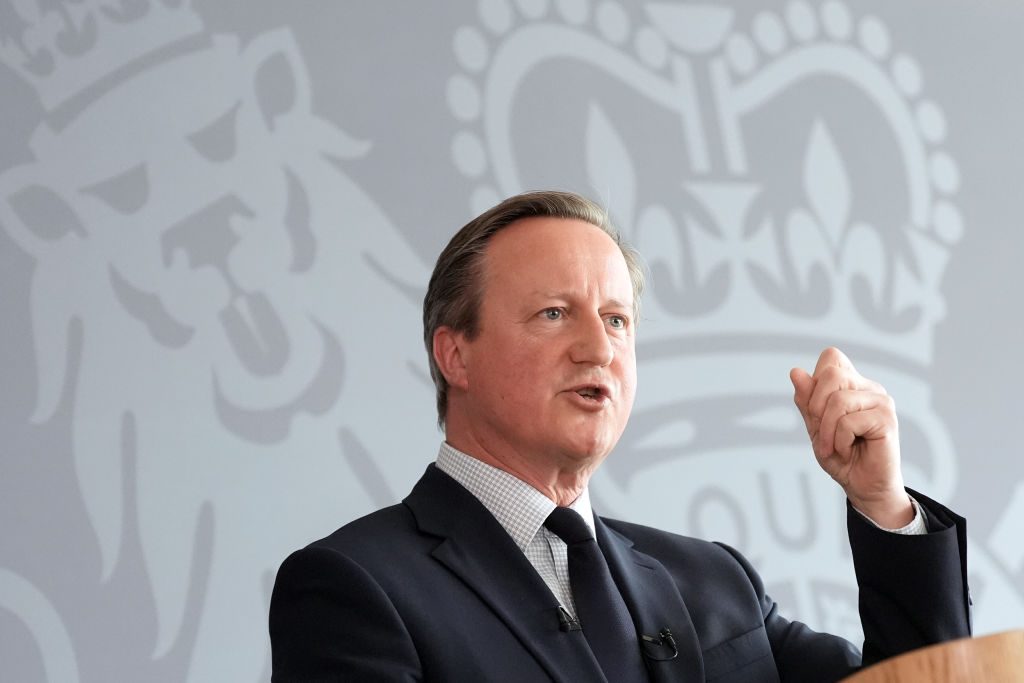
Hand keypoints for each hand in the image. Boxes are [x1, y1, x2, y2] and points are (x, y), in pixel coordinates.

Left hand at [790, 347, 912, 528]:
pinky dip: (839, 441)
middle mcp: (869, 387)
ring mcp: (881, 401)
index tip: (816, 410)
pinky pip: (849, 422)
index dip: (816, 381)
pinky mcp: (887, 419)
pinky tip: (849, 450)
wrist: (862, 486)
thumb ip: (806, 400)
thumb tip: (795, 371)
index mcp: (852, 384)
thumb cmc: (840, 455)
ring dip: (826, 431)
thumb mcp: (814, 426)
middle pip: (831, 374)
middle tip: (821, 432)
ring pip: (838, 401)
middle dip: (816, 407)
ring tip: (833, 446)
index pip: (831, 357)